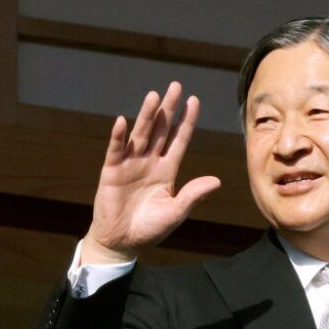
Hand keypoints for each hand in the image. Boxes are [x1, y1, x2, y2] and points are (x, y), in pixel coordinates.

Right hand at [82, 82, 219, 263]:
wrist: (123, 242)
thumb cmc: (150, 228)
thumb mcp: (176, 211)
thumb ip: (193, 195)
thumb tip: (217, 180)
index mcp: (167, 170)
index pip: (179, 140)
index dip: (186, 121)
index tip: (194, 101)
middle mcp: (150, 162)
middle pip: (160, 130)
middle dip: (168, 109)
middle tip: (175, 86)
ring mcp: (130, 165)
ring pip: (140, 135)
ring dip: (146, 115)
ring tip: (154, 96)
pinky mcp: (111, 172)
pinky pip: (116, 151)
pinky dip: (119, 137)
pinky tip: (123, 122)